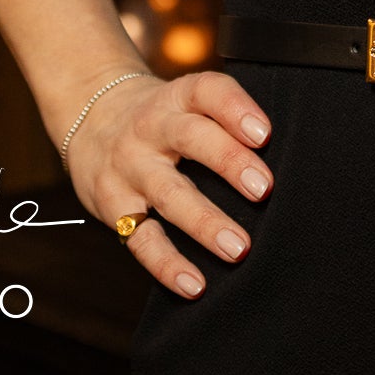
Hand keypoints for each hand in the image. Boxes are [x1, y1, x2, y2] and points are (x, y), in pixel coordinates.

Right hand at [62, 67, 274, 297]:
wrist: (89, 118)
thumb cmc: (160, 117)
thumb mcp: (183, 102)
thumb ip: (222, 122)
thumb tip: (285, 160)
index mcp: (176, 97)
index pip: (207, 91)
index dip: (236, 108)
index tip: (265, 133)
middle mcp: (151, 127)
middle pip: (191, 138)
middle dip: (228, 161)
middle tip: (264, 189)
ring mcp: (129, 167)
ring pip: (169, 193)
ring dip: (205, 223)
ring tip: (238, 248)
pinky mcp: (113, 206)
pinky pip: (141, 239)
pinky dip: (167, 265)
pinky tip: (195, 284)